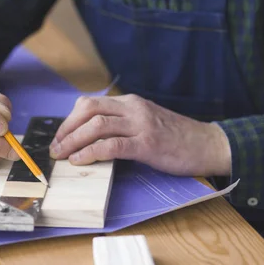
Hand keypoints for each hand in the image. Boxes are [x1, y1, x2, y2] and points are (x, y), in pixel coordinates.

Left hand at [49, 94, 231, 176]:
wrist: (208, 144)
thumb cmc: (176, 139)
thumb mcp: (145, 123)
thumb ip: (122, 125)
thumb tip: (91, 138)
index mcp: (130, 103)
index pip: (90, 104)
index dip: (69, 120)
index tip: (60, 137)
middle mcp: (133, 109)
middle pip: (88, 111)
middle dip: (66, 129)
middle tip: (55, 148)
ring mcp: (141, 125)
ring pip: (96, 126)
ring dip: (73, 141)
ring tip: (61, 156)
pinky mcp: (147, 144)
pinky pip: (112, 145)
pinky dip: (91, 153)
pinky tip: (80, 161)